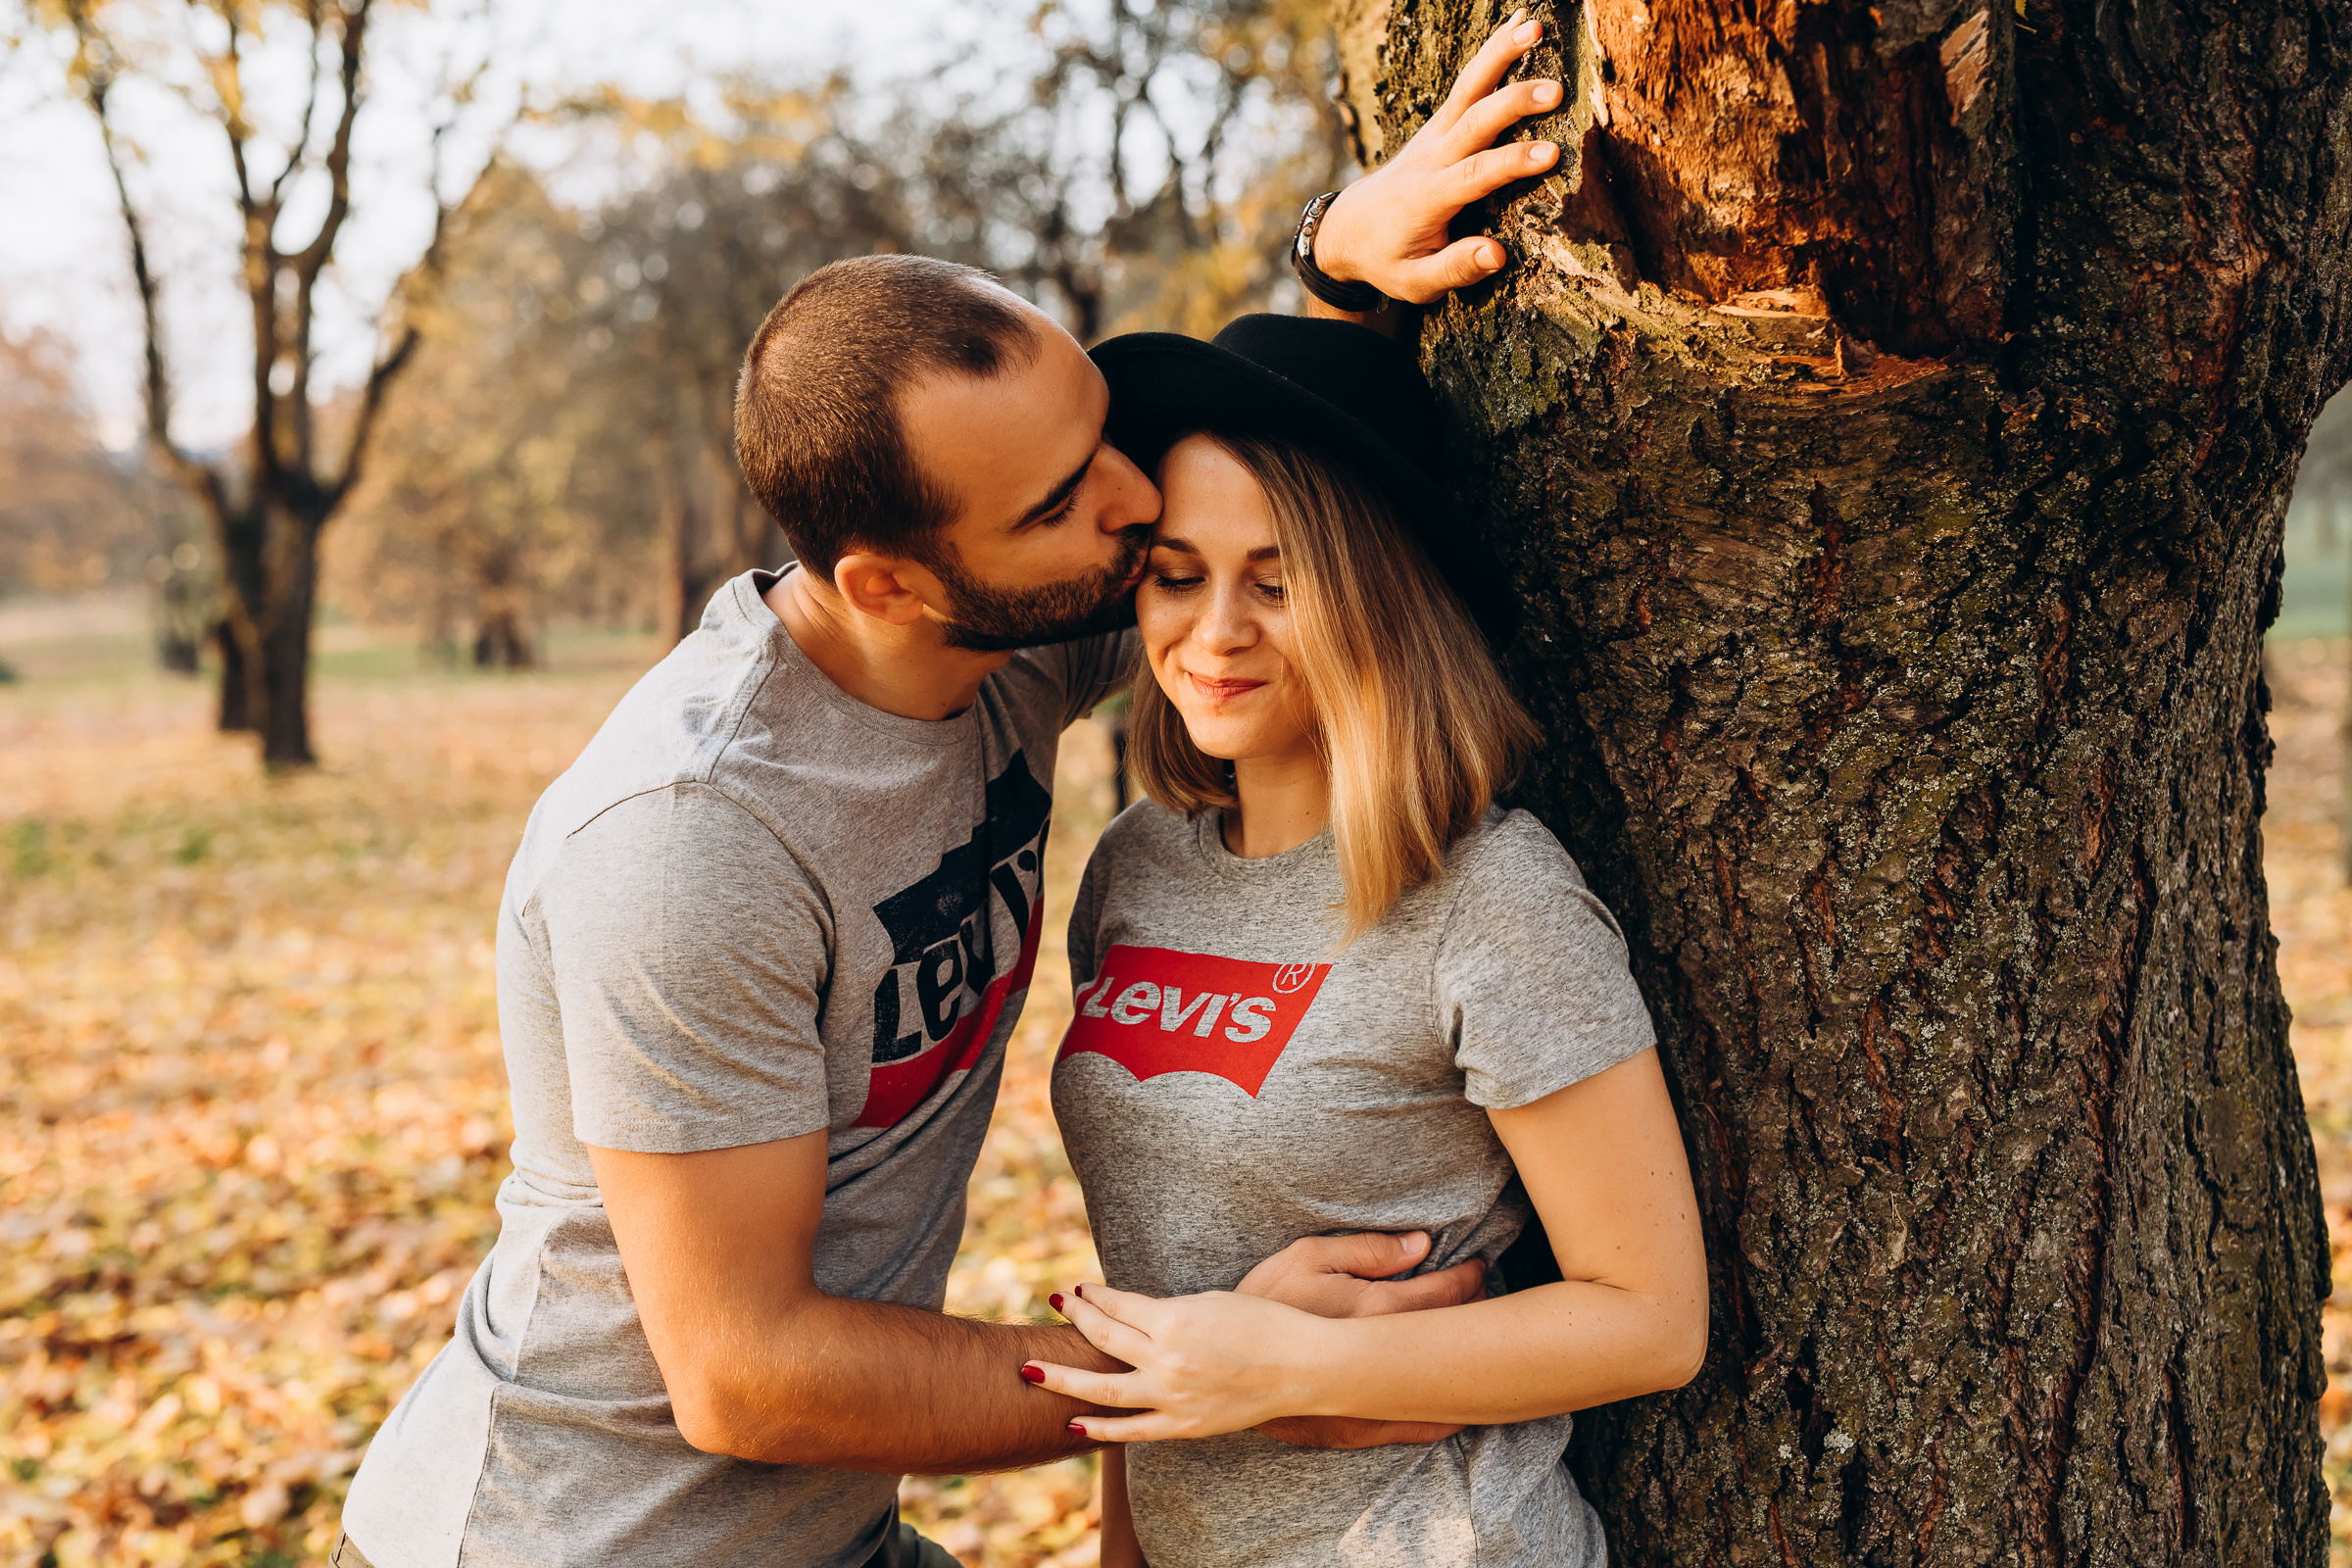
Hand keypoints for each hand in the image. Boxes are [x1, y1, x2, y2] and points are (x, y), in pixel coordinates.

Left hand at [1028, 1284, 1332, 1441]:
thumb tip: (1126, 1313)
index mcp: (1174, 1321)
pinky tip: (1074, 1423)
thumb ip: (1164, 1311)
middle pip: (1103, 1338)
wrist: (1302, 1368)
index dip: (1093, 1295)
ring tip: (1029, 1371)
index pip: (1117, 1305)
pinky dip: (1100, 1429)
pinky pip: (1132, 1431)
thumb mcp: (1208, 1303)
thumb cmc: (1261, 1324)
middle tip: (1054, 1307)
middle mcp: (1167, 1360)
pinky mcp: (1183, 1426)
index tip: (1078, 1290)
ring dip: (1063, 1380)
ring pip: (1103, 1390)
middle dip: (1075, 1319)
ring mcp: (1173, 1397)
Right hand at [1233, 1230, 1480, 1445]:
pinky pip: (1412, 1430)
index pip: (1442, 1294)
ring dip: (1462, 1365)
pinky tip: (1458, 1409)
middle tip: (1485, 1299)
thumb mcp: (1308, 1256)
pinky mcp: (1355, 1429)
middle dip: (1477, 1317)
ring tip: (1476, 1346)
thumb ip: (1368, 1249)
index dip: (1468, 1278)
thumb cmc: (1265, 1301)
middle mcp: (1380, 1360)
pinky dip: (1441, 1418)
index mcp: (1374, 1310)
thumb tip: (1422, 1244)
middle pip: (1450, 1341)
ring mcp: (1370, 1401)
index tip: (1478, 1268)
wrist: (1222, 1362)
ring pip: (1437, 1388)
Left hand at [1313, 9, 1562, 304]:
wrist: (1347, 229)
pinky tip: (1519, 26)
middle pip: (1473, 121)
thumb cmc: (1387, 261)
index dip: (1512, 164)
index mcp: (1427, 198)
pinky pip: (1467, 85)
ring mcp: (1432, 136)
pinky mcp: (1438, 125)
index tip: (1551, 155)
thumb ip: (1455, 269)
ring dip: (1500, 55)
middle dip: (1513, 103)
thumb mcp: (1415, 284)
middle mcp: (1430, 159)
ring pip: (1467, 89)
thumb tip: (1497, 254)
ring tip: (1535, 25)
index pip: (1474, 175)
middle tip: (1556, 90)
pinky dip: (1492, 54)